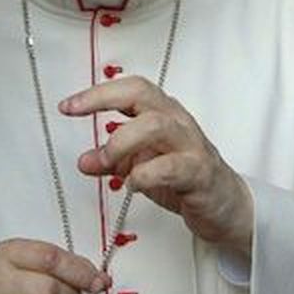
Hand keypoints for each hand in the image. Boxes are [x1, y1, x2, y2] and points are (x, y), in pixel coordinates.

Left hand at [63, 75, 254, 252]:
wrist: (226, 206)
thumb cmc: (186, 178)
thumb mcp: (141, 166)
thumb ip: (113, 161)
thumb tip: (84, 160)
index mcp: (162, 114)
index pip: (130, 88)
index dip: (97, 92)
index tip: (67, 106)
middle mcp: (177, 122)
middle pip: (142, 93)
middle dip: (103, 100)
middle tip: (76, 116)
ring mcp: (191, 145)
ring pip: (156, 124)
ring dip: (122, 141)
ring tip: (107, 160)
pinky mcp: (199, 173)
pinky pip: (171, 167)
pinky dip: (145, 175)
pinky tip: (132, 185)